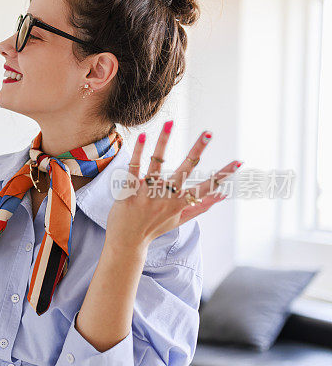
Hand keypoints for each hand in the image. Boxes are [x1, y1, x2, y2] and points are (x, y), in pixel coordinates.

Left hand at [106, 121, 241, 249]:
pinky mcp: (130, 191)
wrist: (127, 242)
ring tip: (170, 123)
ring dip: (164, 142)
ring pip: (157, 164)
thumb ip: (201, 206)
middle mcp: (166, 197)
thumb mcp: (180, 219)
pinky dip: (138, 152)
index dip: (223, 175)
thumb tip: (223, 196)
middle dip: (197, 151)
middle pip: (185, 170)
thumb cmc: (154, 228)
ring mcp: (147, 194)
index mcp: (180, 203)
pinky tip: (143, 136)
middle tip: (209, 133)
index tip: (239, 162)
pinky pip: (134, 169)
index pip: (206, 187)